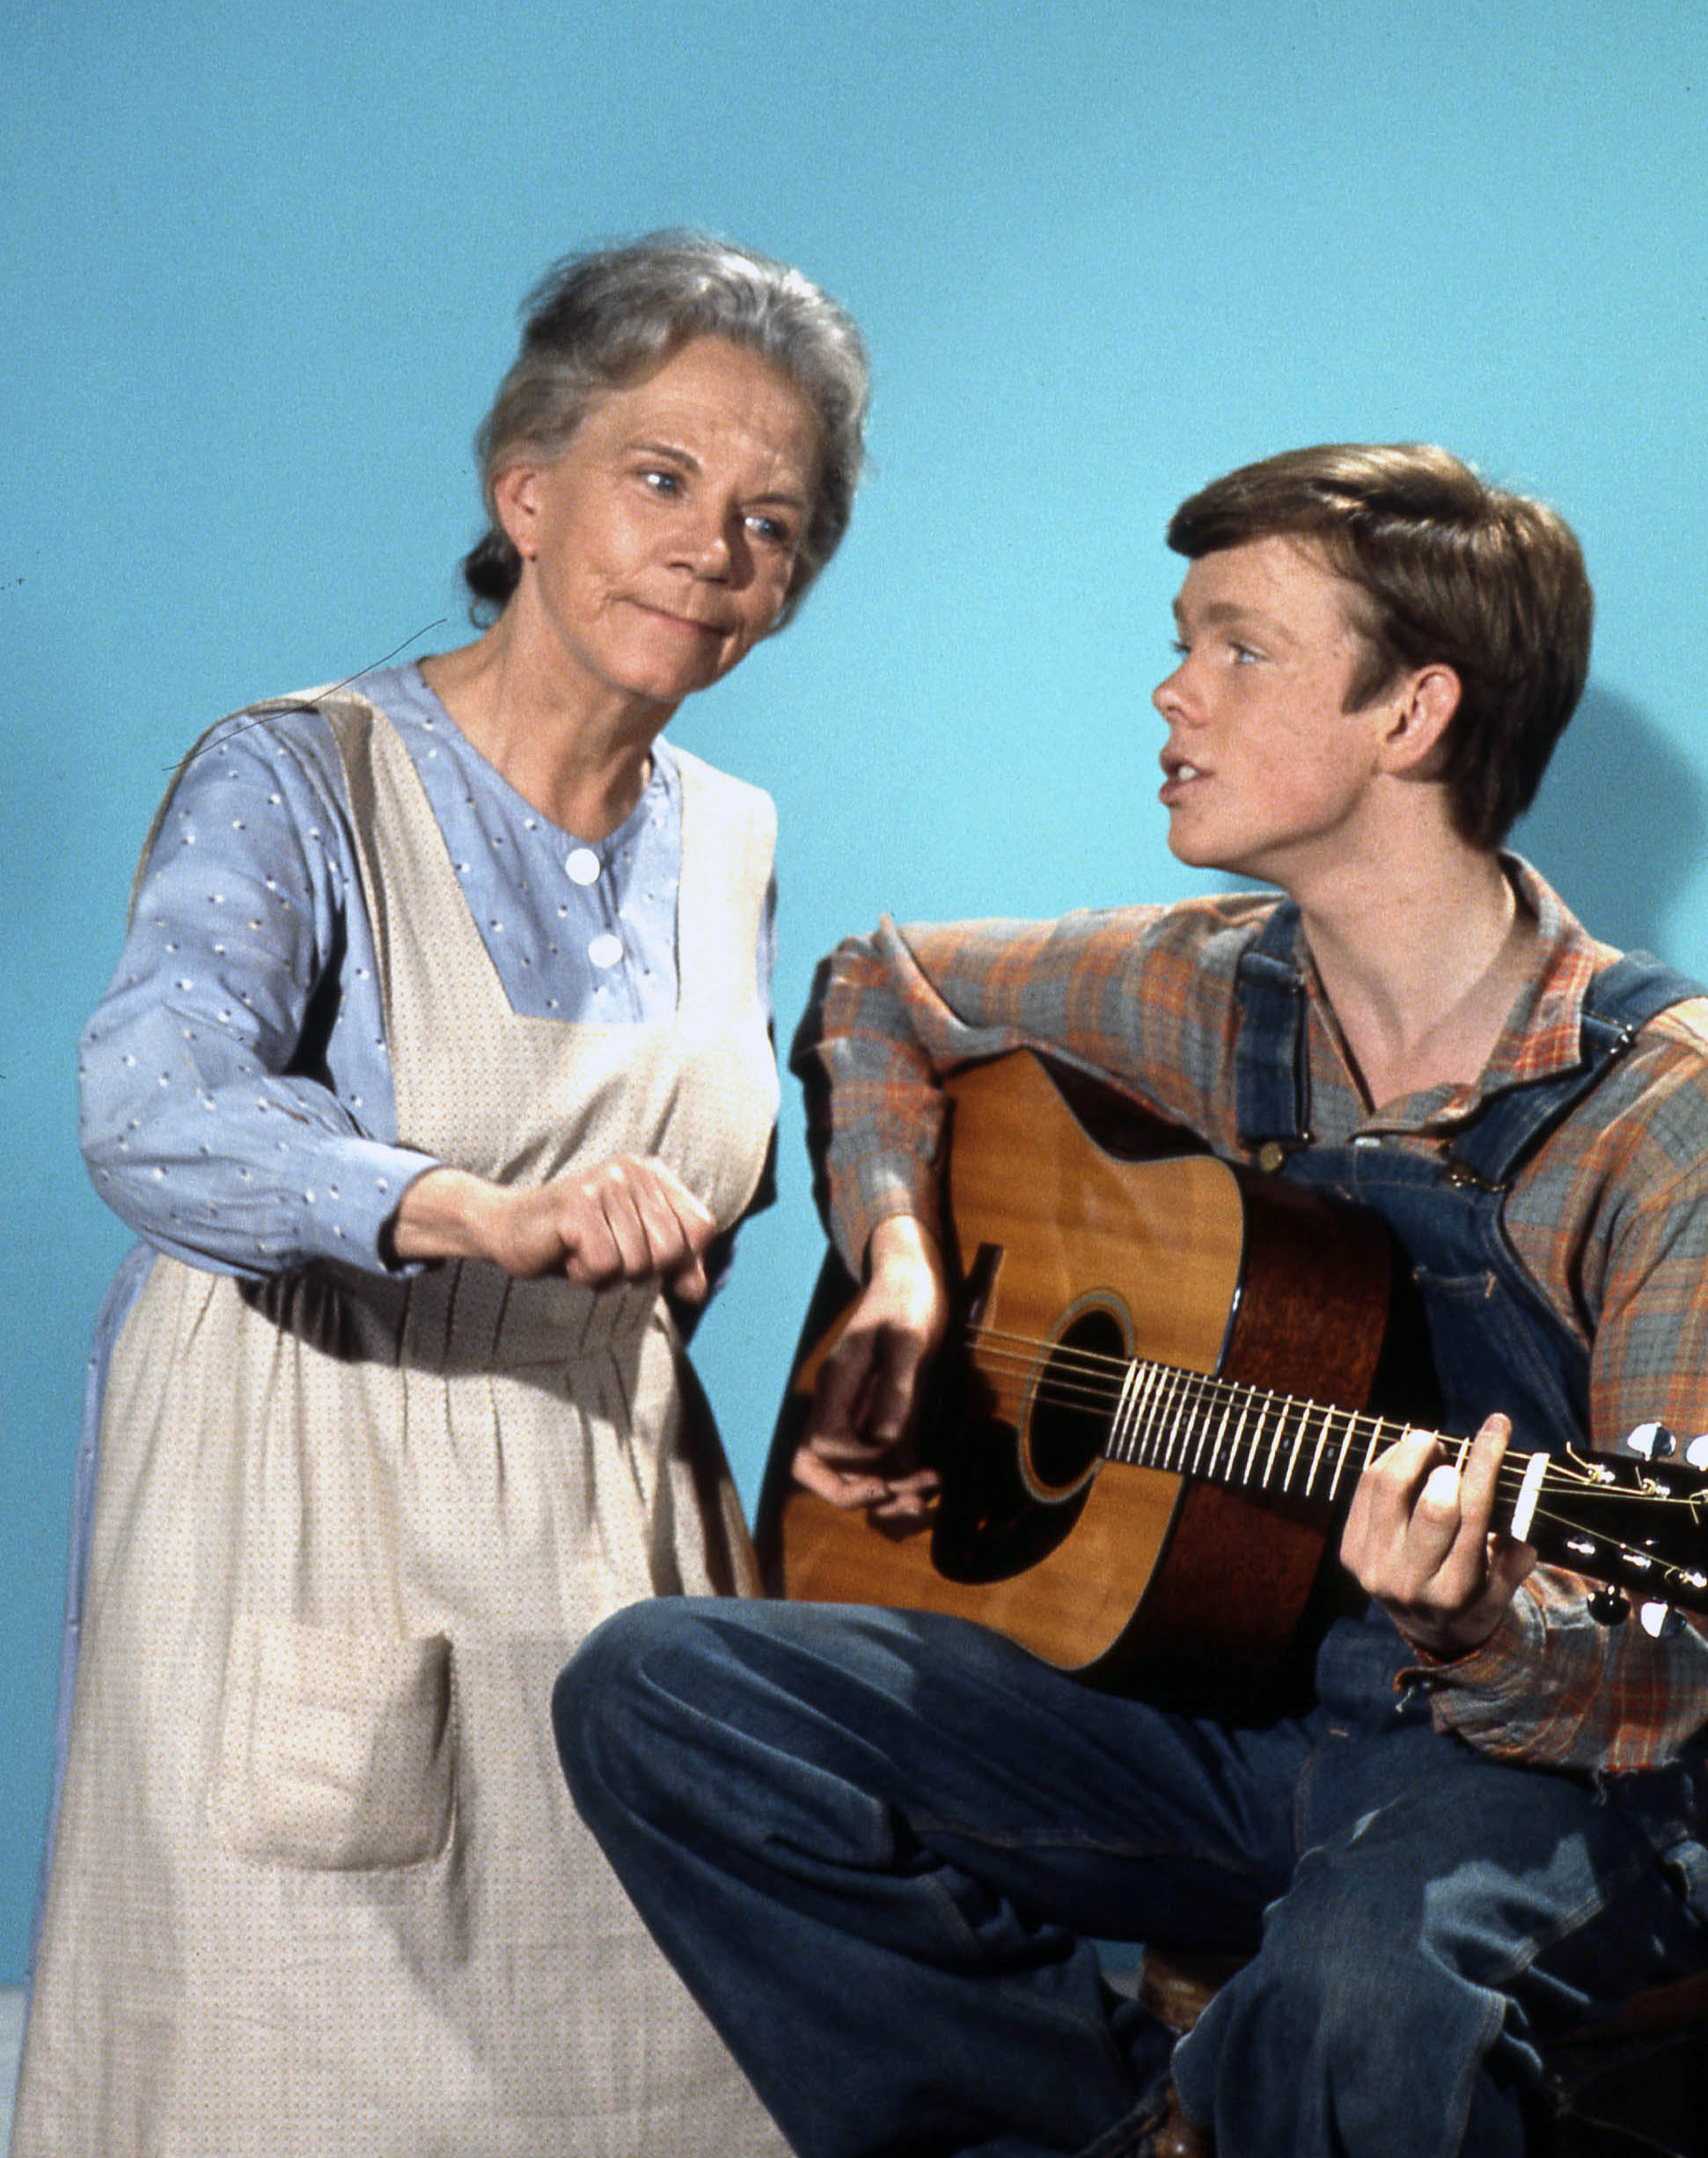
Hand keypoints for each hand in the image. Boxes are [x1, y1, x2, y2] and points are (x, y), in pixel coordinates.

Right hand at [390, 1155, 718, 1297]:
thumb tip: (697, 1292)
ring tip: (583, 1252)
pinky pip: (606, 1265)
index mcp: (655, 1173)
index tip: (641, 1255)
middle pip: (672, 1250)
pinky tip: (568, 1255)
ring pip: (639, 1263)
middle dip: (638, 1270)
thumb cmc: (578, 1242)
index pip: (702, 1228)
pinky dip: (587, 1276)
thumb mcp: (636, 1252)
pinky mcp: (577, 1205)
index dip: (680, 1259)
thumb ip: (677, 1267)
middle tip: (605, 1255)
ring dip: (608, 1275)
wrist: (508, 1230)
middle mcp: (634, 1170)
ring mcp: (604, 1183)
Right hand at [792, 1215, 947, 1524]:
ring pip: (851, 1468)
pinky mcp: (880, 1408)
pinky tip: (931, 1477)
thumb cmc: (911, 1298)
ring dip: (885, 1492)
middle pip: (819, 1467)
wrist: (914, 1273)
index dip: (857, 1468)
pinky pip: (879, 1454)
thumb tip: (885, 1439)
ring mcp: (857, 1407)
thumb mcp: (910, 1339)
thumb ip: (897, 1388)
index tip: (895, 1469)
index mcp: (837, 1384)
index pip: (825, 1447)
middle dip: (856, 1495)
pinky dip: (900, 1474)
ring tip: (924, 1501)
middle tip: (906, 1501)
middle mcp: (839, 1402)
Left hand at [1339, 1413, 1537, 1659]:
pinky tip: (1405, 1456)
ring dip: (1411, 1453)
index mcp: (1455, 1591)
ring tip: (1428, 1445)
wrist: (1424, 1628)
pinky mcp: (1349, 1552)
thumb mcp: (1502, 1590)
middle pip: (1433, 1504)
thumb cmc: (1471, 1598)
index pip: (1474, 1514)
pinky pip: (1365, 1489)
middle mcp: (1410, 1582)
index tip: (1496, 1425)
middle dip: (1446, 1465)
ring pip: (1388, 1488)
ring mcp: (1373, 1567)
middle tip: (1452, 1454)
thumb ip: (1515, 1557)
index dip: (1486, 1462)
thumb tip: (1523, 1516)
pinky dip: (1387, 1461)